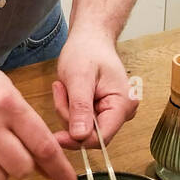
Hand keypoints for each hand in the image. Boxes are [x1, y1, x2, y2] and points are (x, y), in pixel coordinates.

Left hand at [51, 25, 136, 150]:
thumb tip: (80, 137)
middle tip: (61, 90)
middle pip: (91, 134)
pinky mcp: (103, 111)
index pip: (102, 138)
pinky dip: (70, 109)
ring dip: (68, 111)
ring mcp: (114, 112)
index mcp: (123, 104)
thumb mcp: (79, 78)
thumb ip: (81, 108)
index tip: (56, 136)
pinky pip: (82, 121)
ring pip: (84, 129)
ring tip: (65, 87)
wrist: (90, 39)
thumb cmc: (87, 51)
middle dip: (70, 117)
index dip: (78, 140)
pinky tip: (69, 91)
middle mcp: (124, 112)